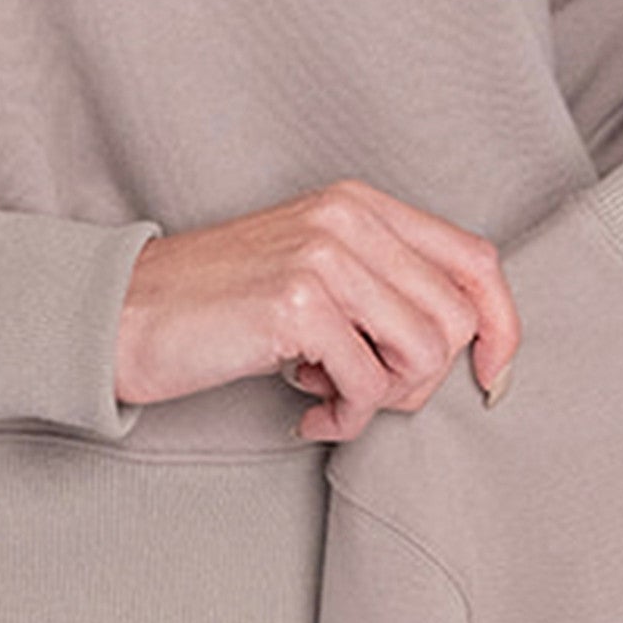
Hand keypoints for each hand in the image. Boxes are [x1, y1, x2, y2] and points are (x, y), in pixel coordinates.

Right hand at [114, 179, 522, 441]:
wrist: (121, 316)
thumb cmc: (221, 308)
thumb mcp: (315, 275)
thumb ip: (386, 289)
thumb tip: (472, 340)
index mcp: (361, 205)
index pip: (477, 260)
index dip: (502, 326)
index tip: (491, 376)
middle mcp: (348, 219)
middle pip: (455, 320)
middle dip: (421, 380)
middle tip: (366, 393)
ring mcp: (323, 257)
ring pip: (422, 354)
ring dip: (383, 399)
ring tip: (332, 399)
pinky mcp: (297, 304)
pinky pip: (368, 386)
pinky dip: (345, 418)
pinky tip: (305, 413)